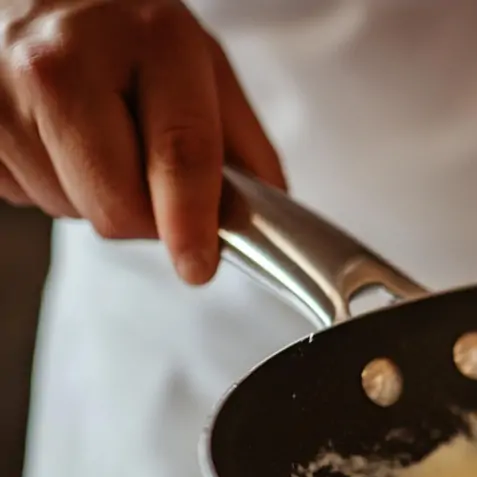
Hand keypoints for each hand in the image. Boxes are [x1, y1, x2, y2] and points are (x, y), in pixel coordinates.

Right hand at [0, 0, 283, 283]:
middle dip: (146, 214)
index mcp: (150, 39)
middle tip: (149, 176)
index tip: (198, 264)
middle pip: (116, 204)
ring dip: (93, 194)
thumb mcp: (200, 58)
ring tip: (94, 133)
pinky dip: (50, 181)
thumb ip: (240, 138)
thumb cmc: (123, 24)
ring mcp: (3, 90)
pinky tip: (55, 133)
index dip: (191, 222)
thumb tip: (262, 212)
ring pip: (68, 208)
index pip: (179, 153)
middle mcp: (65, 61)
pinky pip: (24, 195)